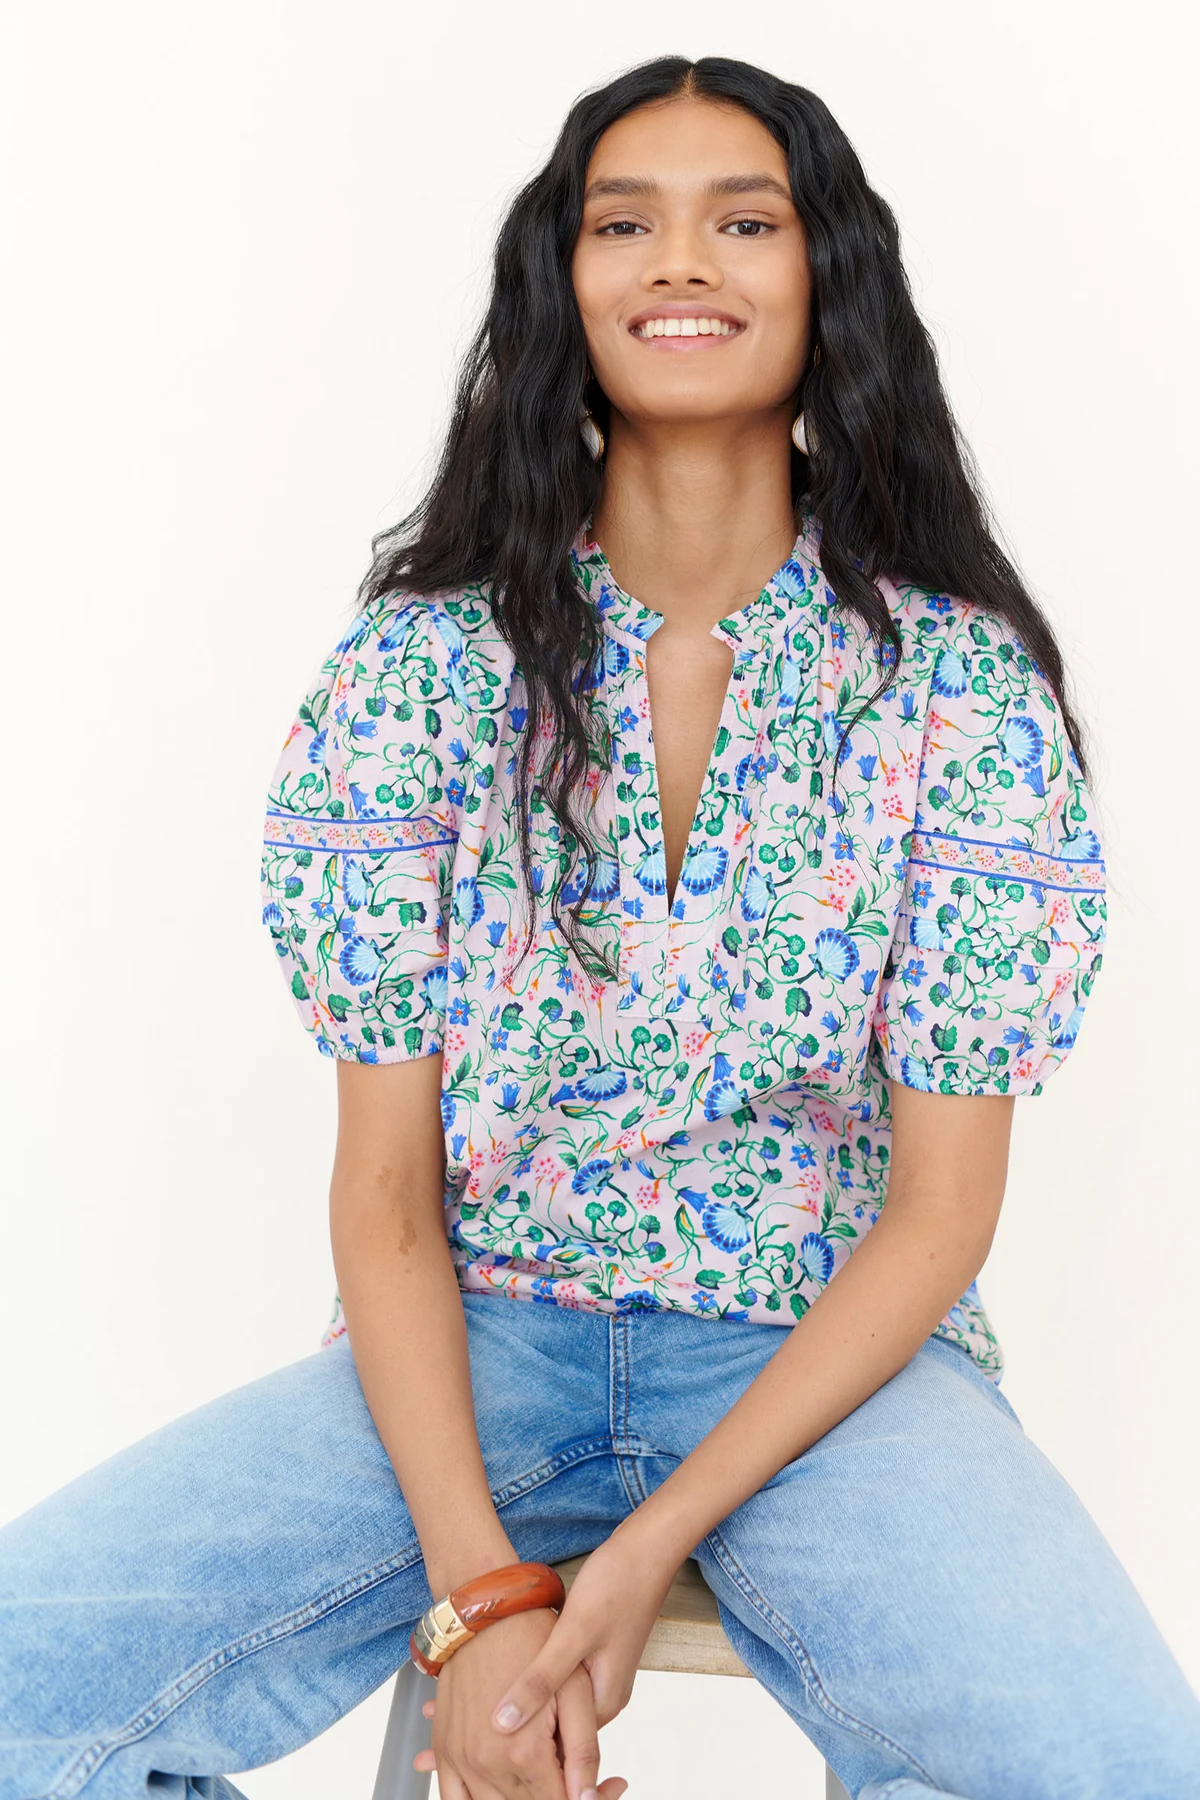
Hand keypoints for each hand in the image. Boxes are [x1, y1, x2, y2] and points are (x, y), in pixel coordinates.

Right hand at [411, 1604, 628, 1799]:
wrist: (485, 1610)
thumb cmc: (531, 1640)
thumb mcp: (575, 1689)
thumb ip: (583, 1750)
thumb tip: (588, 1798)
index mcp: (523, 1752)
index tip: (609, 1786)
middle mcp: (487, 1764)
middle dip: (562, 1797)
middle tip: (585, 1780)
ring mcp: (461, 1760)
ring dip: (524, 1799)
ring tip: (550, 1774)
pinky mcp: (445, 1749)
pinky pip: (455, 1798)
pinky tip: (502, 1790)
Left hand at [489, 1525, 679, 1737]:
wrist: (646, 1548)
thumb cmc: (616, 1585)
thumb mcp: (573, 1633)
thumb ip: (539, 1680)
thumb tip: (503, 1725)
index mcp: (604, 1702)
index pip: (555, 1744)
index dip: (517, 1740)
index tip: (479, 1731)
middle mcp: (604, 1695)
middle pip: (554, 1724)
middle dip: (518, 1718)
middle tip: (474, 1705)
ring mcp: (600, 1673)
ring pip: (554, 1699)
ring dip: (526, 1693)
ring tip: (486, 1684)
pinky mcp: (594, 1653)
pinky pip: (560, 1675)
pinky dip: (537, 1671)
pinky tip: (514, 1658)